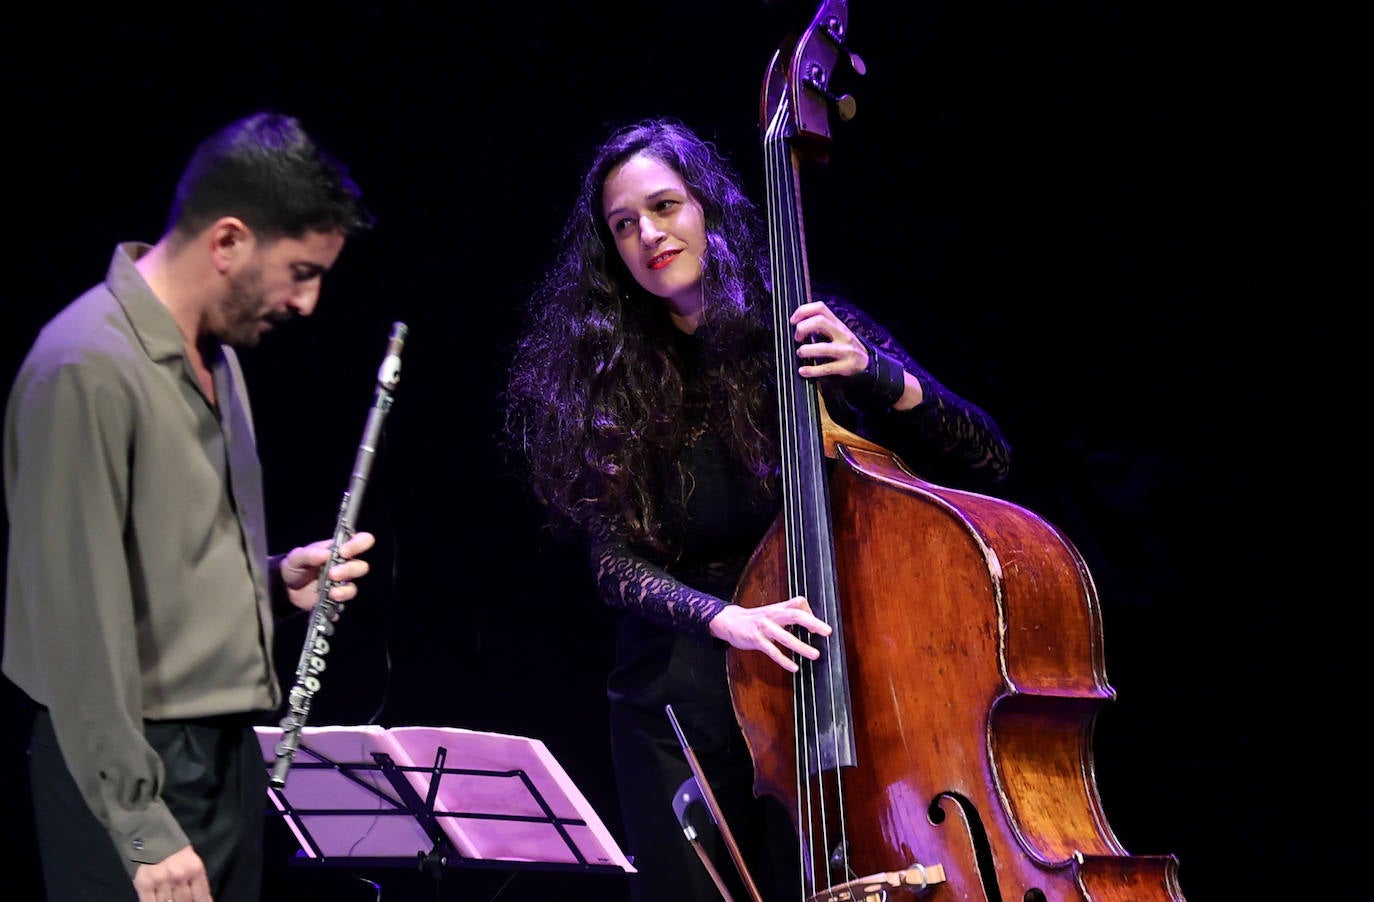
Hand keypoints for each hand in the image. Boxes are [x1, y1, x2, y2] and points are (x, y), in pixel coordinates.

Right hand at [132, 844, 211, 901]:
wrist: (147, 831)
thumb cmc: (171, 846)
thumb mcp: (190, 858)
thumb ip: (195, 879)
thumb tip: (202, 899)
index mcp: (194, 868)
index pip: (202, 896)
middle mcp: (179, 876)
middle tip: (180, 899)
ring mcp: (161, 881)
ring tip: (169, 899)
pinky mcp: (144, 884)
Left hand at [279, 531, 375, 611]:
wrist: (286, 588)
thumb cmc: (295, 566)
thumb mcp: (297, 556)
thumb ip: (310, 554)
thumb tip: (326, 554)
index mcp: (338, 550)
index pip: (360, 541)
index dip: (358, 544)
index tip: (343, 552)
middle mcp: (345, 566)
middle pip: (361, 567)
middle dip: (349, 570)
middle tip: (332, 574)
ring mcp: (342, 585)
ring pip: (354, 588)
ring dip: (345, 590)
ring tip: (332, 593)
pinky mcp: (336, 600)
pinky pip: (342, 604)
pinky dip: (337, 604)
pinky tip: (328, 601)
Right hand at [709, 596, 831, 671]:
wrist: (729, 621)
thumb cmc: (754, 619)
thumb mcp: (772, 613)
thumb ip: (789, 616)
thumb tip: (812, 625)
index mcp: (778, 608)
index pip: (797, 603)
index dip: (810, 612)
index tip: (818, 628)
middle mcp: (772, 615)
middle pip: (795, 615)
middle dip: (813, 623)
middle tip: (828, 632)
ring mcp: (764, 627)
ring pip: (785, 636)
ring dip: (802, 646)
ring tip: (816, 655)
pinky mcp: (756, 639)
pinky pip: (772, 651)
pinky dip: (784, 660)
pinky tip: (794, 667)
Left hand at [790, 301, 867, 378]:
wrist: (867, 364)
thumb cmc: (846, 347)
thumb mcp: (837, 332)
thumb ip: (821, 326)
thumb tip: (798, 323)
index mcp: (838, 324)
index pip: (820, 308)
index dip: (803, 311)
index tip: (793, 321)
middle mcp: (842, 334)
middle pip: (820, 321)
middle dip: (803, 328)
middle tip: (797, 338)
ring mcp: (845, 350)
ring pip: (823, 347)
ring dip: (806, 350)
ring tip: (800, 353)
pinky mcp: (846, 366)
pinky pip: (826, 368)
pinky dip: (811, 370)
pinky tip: (803, 371)